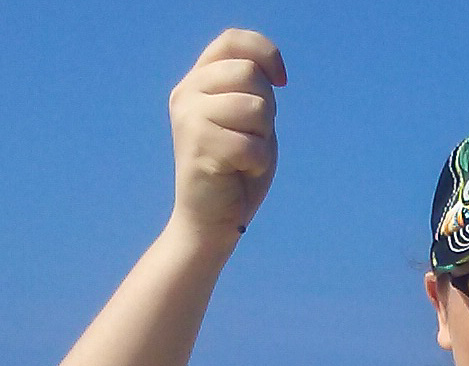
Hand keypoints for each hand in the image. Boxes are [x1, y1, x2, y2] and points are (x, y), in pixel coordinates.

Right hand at [168, 29, 286, 245]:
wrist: (210, 222)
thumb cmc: (236, 173)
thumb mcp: (247, 122)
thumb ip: (252, 90)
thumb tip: (269, 70)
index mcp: (197, 82)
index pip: (232, 41)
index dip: (265, 53)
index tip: (282, 82)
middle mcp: (187, 93)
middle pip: (249, 73)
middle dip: (267, 109)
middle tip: (253, 138)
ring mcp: (189, 117)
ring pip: (255, 106)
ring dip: (262, 138)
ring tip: (244, 158)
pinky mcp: (198, 146)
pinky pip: (251, 143)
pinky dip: (257, 162)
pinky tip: (241, 173)